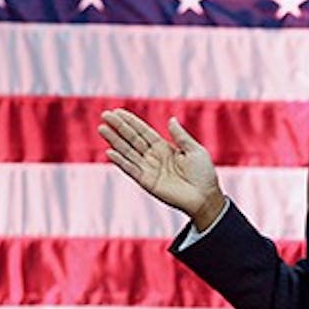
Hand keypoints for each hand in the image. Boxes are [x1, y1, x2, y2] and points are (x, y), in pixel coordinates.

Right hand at [99, 109, 225, 229]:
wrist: (205, 197)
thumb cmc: (203, 174)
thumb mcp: (195, 150)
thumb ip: (181, 136)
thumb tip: (171, 119)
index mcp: (164, 148)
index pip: (144, 132)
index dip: (131, 122)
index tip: (118, 111)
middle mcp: (153, 157)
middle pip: (132, 139)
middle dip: (119, 127)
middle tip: (105, 115)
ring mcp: (148, 169)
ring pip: (128, 152)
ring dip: (115, 140)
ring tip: (102, 128)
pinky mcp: (147, 182)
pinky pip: (131, 169)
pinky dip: (120, 161)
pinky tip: (110, 151)